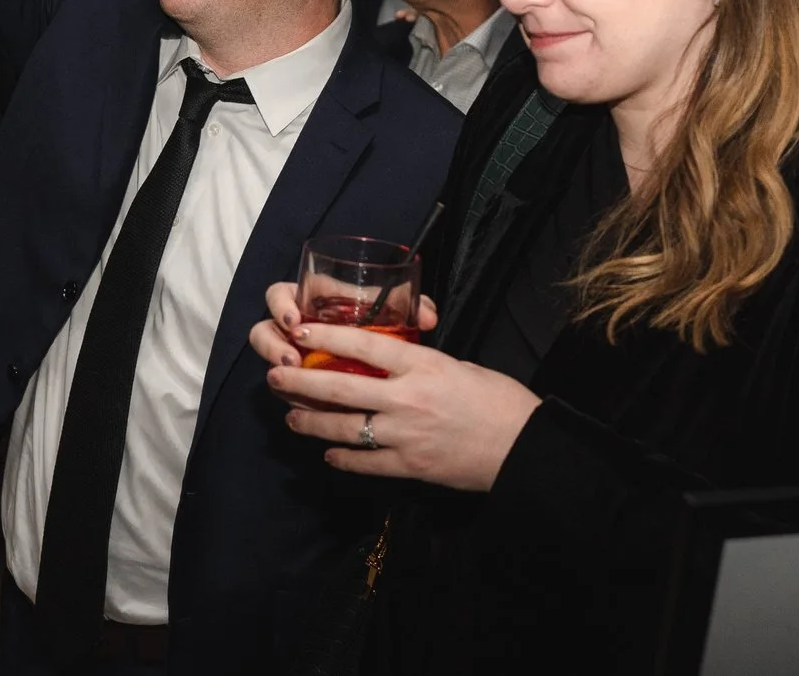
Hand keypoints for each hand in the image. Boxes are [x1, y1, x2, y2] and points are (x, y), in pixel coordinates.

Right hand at [249, 280, 439, 386]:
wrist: (398, 358)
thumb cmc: (390, 321)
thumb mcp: (397, 310)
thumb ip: (413, 308)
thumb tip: (427, 318)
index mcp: (314, 299)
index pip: (282, 294)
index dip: (281, 306)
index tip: (296, 323)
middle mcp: (297, 326)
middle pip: (265, 331)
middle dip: (273, 347)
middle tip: (290, 362)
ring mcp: (296, 355)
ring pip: (273, 365)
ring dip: (280, 376)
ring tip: (292, 390)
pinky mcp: (302, 383)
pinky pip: (289, 392)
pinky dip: (296, 402)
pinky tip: (305, 413)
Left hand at [264, 321, 541, 490]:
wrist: (524, 447)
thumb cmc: (499, 399)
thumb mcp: (458, 366)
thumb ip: (420, 365)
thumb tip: (391, 362)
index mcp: (422, 365)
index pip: (362, 344)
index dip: (325, 336)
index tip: (298, 330)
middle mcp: (407, 399)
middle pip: (340, 387)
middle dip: (300, 382)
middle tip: (274, 377)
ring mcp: (406, 436)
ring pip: (344, 428)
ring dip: (311, 423)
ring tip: (291, 418)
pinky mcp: (411, 467)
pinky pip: (365, 463)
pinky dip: (343, 459)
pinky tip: (328, 454)